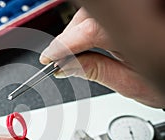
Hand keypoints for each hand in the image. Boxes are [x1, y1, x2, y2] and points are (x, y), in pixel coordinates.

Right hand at [40, 8, 164, 107]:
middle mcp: (134, 14)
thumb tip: (65, 66)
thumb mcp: (132, 83)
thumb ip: (96, 71)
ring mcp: (133, 13)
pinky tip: (89, 38)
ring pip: (93, 12)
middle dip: (68, 38)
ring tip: (74, 51)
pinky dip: (91, 24)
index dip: (62, 46)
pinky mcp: (134, 14)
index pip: (86, 33)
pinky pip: (105, 13)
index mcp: (135, 33)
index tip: (48, 58)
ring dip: (78, 30)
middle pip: (86, 18)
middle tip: (59, 58)